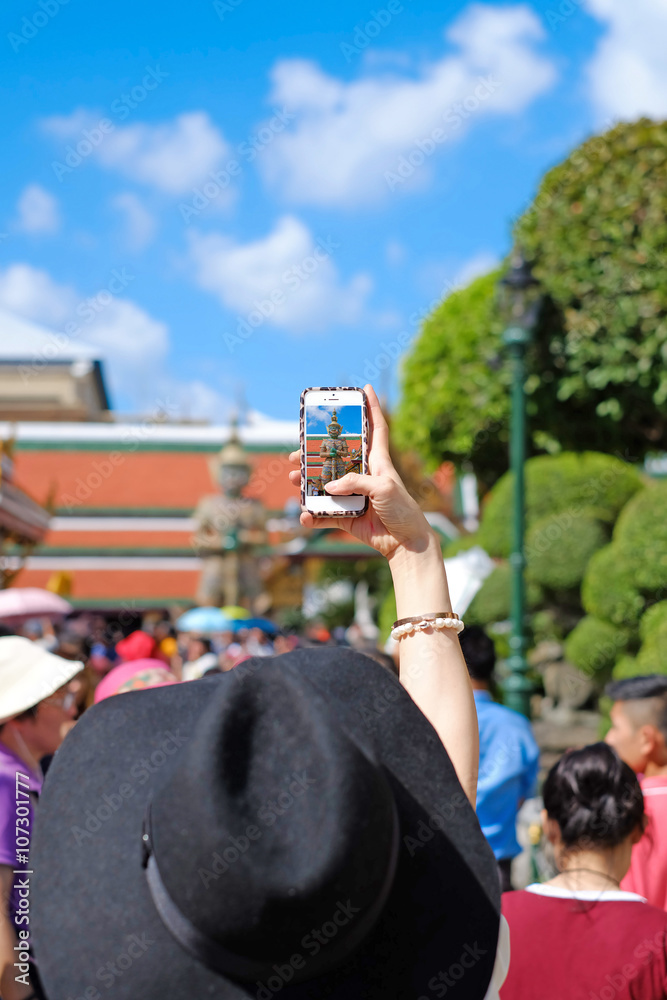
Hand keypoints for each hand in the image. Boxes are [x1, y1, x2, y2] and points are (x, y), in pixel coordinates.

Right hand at [288, 385, 433, 559]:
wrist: (406, 544)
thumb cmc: (403, 511)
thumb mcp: (383, 488)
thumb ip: (355, 482)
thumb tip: (329, 486)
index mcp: (379, 462)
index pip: (376, 428)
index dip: (373, 408)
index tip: (366, 388)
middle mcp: (364, 475)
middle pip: (336, 457)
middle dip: (315, 452)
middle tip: (297, 452)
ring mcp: (354, 496)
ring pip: (324, 484)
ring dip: (306, 482)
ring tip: (293, 479)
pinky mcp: (347, 516)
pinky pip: (324, 514)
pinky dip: (312, 516)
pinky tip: (305, 516)